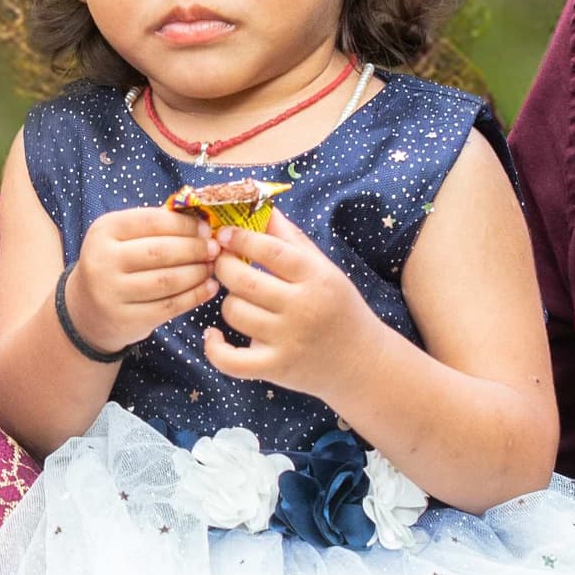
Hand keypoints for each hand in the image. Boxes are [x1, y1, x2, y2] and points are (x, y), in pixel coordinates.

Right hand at [64, 205, 219, 352]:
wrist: (86, 310)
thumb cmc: (115, 265)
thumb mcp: (122, 239)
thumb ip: (155, 227)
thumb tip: (202, 220)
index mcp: (104, 230)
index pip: (151, 221)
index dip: (184, 224)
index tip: (206, 228)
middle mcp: (102, 260)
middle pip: (160, 251)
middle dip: (195, 249)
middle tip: (214, 249)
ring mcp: (112, 292)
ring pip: (167, 280)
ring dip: (197, 273)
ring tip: (211, 267)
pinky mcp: (126, 319)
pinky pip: (169, 306)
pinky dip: (195, 296)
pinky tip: (209, 289)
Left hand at [204, 215, 386, 400]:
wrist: (361, 362)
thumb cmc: (338, 307)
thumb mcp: (324, 268)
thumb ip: (291, 239)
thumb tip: (263, 206)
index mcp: (316, 277)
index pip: (270, 250)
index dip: (241, 238)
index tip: (224, 234)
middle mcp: (303, 308)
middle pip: (244, 281)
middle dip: (224, 266)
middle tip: (222, 263)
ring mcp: (288, 340)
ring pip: (235, 312)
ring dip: (228, 302)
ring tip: (239, 300)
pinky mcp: (276, 368)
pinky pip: (231, 360)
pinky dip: (214, 348)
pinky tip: (213, 336)